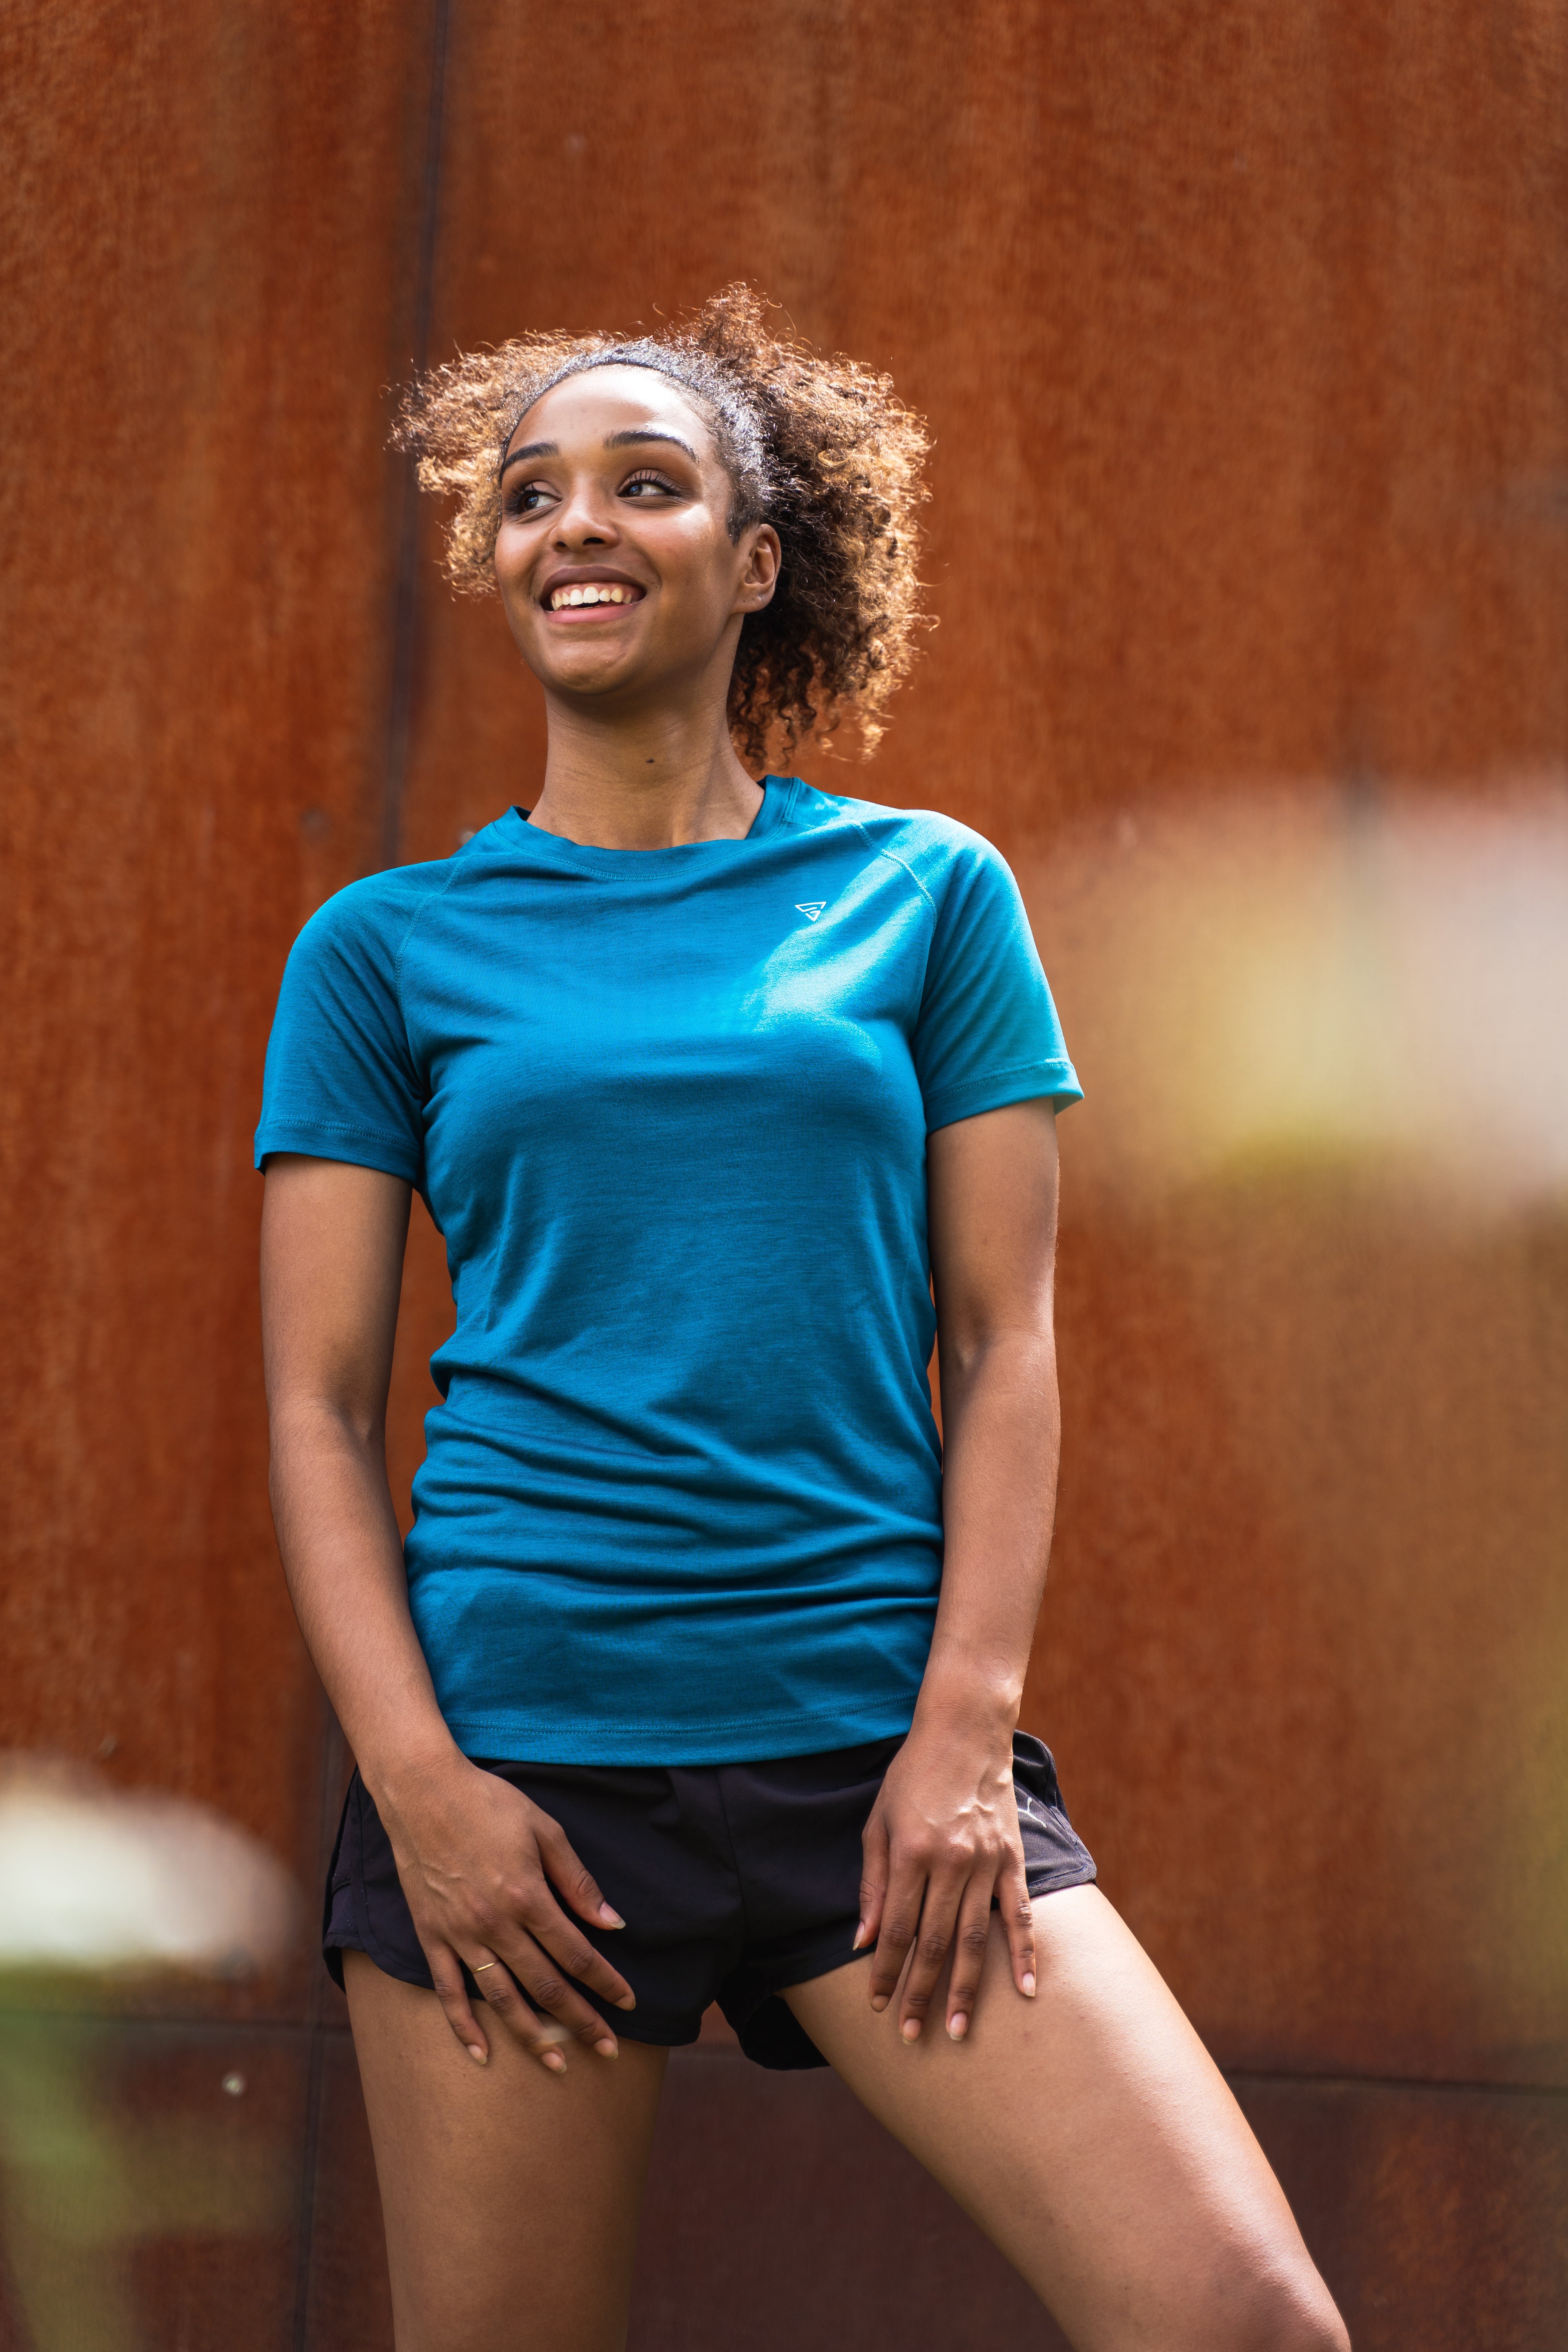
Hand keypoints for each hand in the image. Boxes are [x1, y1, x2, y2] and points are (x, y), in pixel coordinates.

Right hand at [376, 1752, 635, 2073]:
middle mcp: (494, 1925)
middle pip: (546, 1987)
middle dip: (582, 2022)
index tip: (630, 2004)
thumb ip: (578, 1882)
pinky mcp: (431, 1936)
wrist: (423, 1792)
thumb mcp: (545, 1831)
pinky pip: (448, 1991)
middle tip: (609, 2052)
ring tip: (559, 2065)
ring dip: (532, 2036)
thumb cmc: (489, 1804)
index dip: (607, 1983)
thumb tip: (613, 1924)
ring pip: (502, 1999)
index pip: (578, 1954)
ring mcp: (460, 1935)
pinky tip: (482, 2054)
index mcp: (527, 1897)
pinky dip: (464, 2026)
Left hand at [855, 1720, 1034, 2043]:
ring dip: (965, 1988)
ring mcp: (987, 1862)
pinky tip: (1025, 1990)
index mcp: (912, 1853)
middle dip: (921, 1993)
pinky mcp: (1012, 1859)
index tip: (878, 2005)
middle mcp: (951, 1862)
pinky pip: (1021, 1915)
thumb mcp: (877, 1823)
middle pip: (934, 1942)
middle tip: (913, 2036)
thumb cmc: (912, 1776)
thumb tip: (863, 1942)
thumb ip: (872, 1884)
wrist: (964, 1732)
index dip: (886, 1972)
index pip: (897, 1929)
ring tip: (957, 2030)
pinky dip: (1024, 1954)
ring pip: (975, 1939)